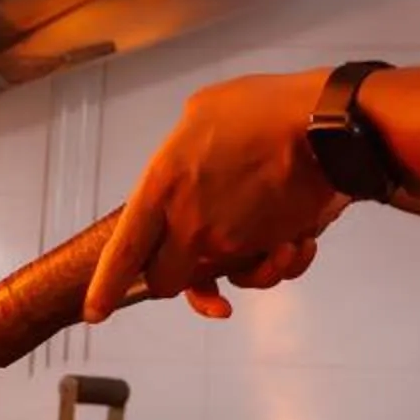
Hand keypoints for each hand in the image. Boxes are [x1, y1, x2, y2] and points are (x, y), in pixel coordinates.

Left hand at [85, 69, 350, 322]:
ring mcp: (230, 241)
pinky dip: (279, 261)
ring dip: (242, 267)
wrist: (324, 125)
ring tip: (265, 237)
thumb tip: (184, 162)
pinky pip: (266, 272)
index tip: (95, 311)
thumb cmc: (263, 109)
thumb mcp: (201, 112)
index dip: (107, 287)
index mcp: (163, 185)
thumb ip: (182, 150)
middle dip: (178, 276)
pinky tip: (294, 237)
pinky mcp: (269, 250)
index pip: (124, 251)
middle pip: (167, 281)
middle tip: (193, 259)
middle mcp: (190, 223)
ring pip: (223, 278)